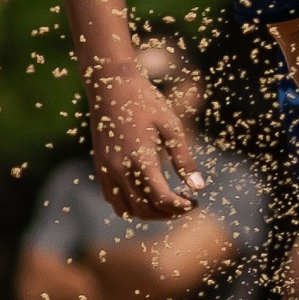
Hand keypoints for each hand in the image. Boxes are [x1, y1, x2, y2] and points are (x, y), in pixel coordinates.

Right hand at [85, 62, 201, 218]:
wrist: (110, 86)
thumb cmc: (145, 102)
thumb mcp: (171, 126)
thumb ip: (184, 159)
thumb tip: (199, 186)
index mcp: (139, 159)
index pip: (160, 198)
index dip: (181, 206)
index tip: (195, 202)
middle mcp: (118, 170)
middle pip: (144, 209)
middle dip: (168, 213)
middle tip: (187, 203)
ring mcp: (106, 171)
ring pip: (126, 210)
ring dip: (149, 212)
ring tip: (169, 201)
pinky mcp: (100, 168)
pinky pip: (113, 199)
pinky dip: (131, 205)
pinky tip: (149, 192)